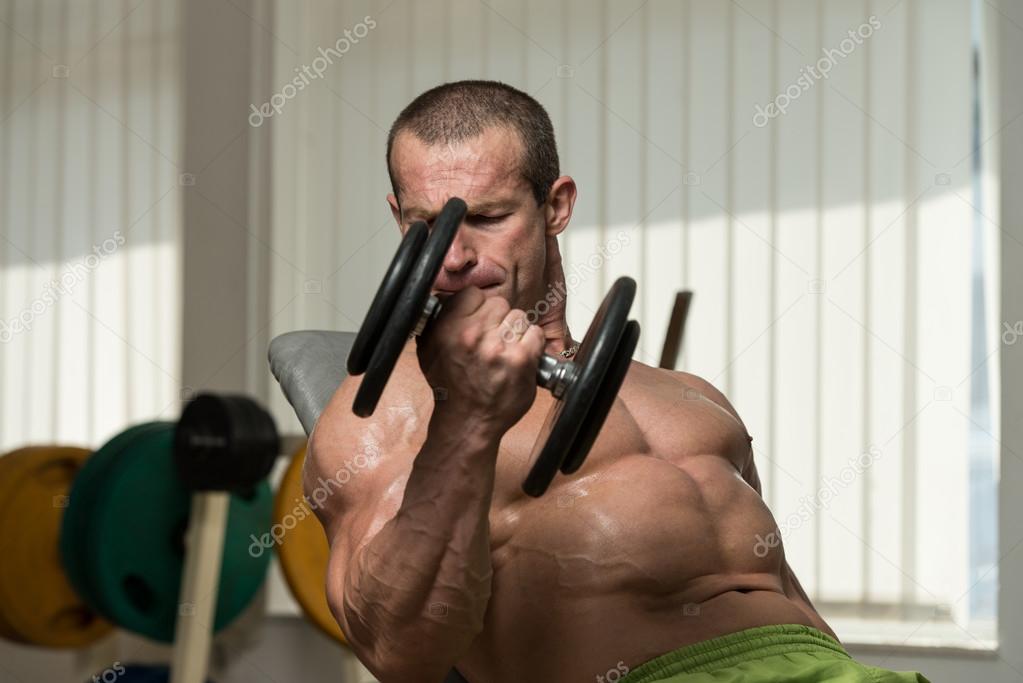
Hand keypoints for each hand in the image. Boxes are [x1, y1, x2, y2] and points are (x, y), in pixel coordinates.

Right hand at [416, 287, 545, 436]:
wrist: (468, 420)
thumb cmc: (451, 387)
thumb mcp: (428, 349)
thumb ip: (436, 318)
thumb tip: (445, 294)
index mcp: (449, 328)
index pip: (473, 293)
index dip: (478, 306)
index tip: (479, 320)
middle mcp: (473, 335)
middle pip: (499, 304)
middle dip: (497, 320)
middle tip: (492, 339)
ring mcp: (499, 347)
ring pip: (518, 317)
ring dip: (515, 332)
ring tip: (505, 350)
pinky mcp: (521, 360)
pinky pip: (535, 333)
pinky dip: (531, 344)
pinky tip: (519, 356)